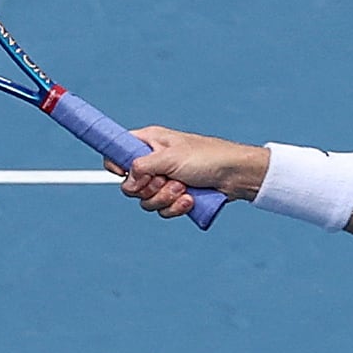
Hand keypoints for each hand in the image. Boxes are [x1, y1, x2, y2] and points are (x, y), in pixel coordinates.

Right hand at [119, 126, 263, 217]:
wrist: (236, 175)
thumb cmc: (208, 157)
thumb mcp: (171, 157)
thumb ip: (143, 167)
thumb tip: (128, 181)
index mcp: (149, 142)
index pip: (117, 152)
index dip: (115, 164)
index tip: (122, 173)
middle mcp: (153, 161)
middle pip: (130, 184)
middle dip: (148, 188)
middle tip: (166, 180)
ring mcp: (164, 180)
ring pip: (146, 201)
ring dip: (165, 198)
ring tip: (183, 188)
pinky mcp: (175, 196)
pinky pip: (162, 210)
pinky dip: (175, 208)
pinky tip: (190, 199)